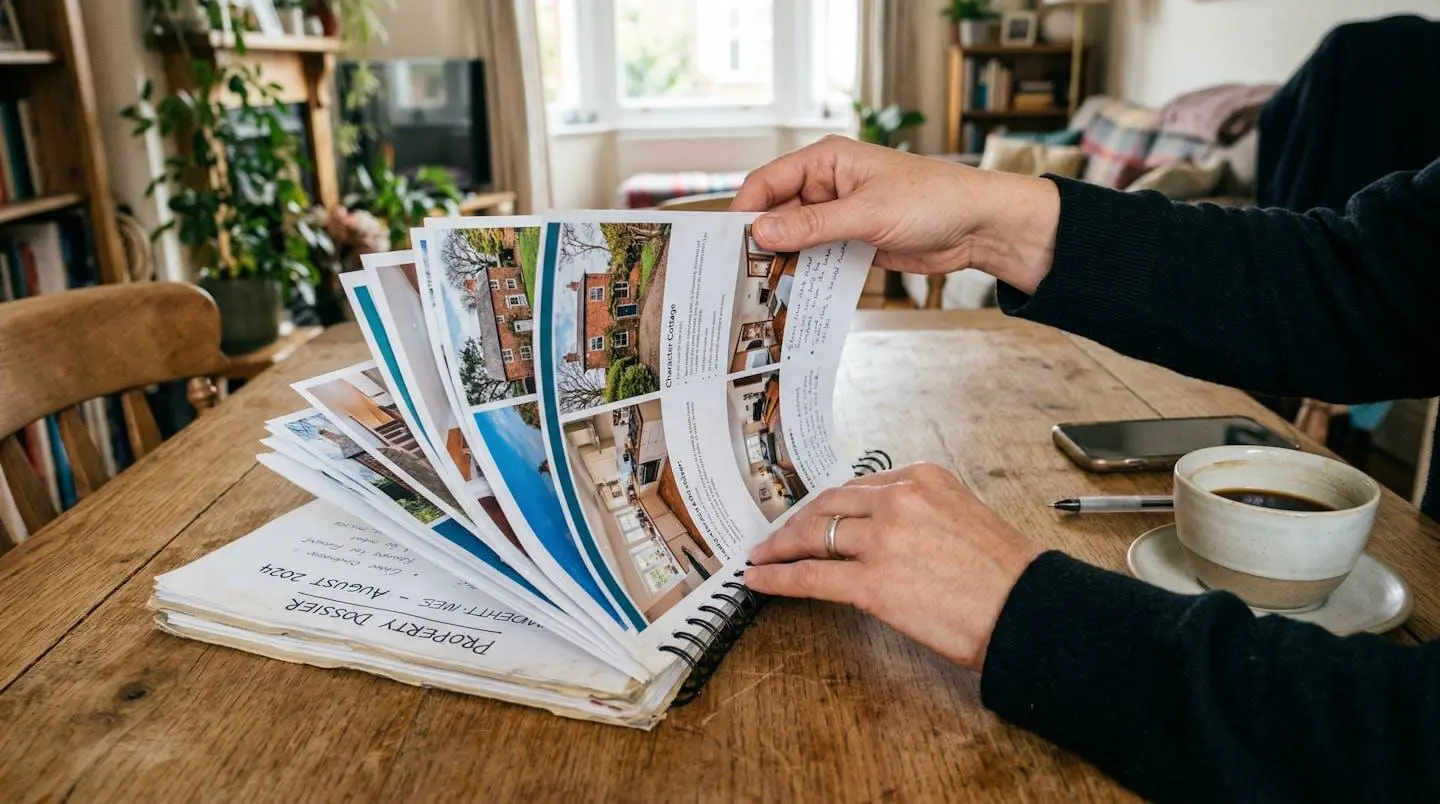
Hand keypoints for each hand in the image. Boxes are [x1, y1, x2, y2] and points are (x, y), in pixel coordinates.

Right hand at [731, 136, 1060, 294]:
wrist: (979, 226)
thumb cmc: (932, 201)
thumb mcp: (866, 214)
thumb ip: (812, 225)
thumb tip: (761, 233)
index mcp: (827, 161)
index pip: (769, 181)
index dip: (745, 210)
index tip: (726, 243)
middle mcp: (828, 185)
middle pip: (778, 213)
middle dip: (762, 241)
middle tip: (739, 275)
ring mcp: (840, 214)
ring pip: (796, 238)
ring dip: (784, 261)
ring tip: (760, 289)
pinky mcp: (853, 241)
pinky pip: (819, 257)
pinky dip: (807, 273)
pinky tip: (794, 293)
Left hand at [745, 462, 1043, 671]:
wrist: (1028, 610)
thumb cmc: (1005, 574)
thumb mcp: (962, 513)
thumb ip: (920, 510)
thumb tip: (879, 528)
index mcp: (921, 477)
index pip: (856, 487)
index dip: (824, 505)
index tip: (808, 516)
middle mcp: (899, 499)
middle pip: (827, 505)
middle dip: (794, 523)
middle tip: (774, 537)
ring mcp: (883, 539)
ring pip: (813, 536)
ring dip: (779, 548)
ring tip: (761, 558)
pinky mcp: (872, 583)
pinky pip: (810, 576)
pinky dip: (778, 578)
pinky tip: (759, 580)